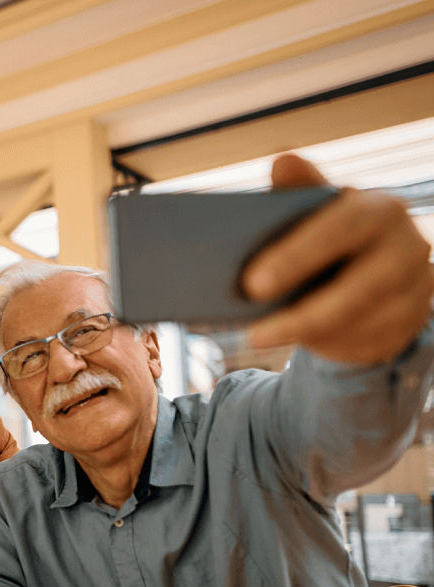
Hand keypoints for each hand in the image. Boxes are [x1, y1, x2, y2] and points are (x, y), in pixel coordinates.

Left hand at [242, 153, 433, 363]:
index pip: (342, 228)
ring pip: (364, 322)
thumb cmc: (331, 231)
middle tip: (254, 331)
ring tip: (262, 338)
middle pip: (360, 287)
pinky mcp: (413, 320)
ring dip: (310, 334)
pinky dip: (330, 346)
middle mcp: (410, 246)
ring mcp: (418, 286)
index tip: (252, 285)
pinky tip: (297, 343)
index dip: (297, 257)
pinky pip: (370, 342)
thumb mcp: (314, 209)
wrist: (374, 264)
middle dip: (304, 313)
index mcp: (380, 209)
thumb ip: (298, 189)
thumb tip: (284, 159)